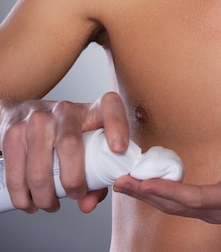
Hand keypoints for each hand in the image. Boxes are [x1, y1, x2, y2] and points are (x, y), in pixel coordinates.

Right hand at [0, 91, 128, 213]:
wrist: (24, 113)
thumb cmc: (66, 135)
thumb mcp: (88, 146)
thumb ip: (96, 176)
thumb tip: (88, 203)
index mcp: (92, 110)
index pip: (110, 106)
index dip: (117, 125)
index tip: (119, 149)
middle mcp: (65, 109)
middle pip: (70, 145)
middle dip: (73, 180)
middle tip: (76, 194)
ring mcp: (36, 119)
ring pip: (39, 167)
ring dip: (45, 196)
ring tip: (50, 203)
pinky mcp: (13, 132)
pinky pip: (16, 173)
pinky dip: (23, 196)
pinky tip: (30, 201)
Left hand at [113, 144, 220, 225]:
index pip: (196, 198)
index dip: (168, 192)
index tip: (144, 185)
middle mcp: (220, 209)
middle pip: (177, 206)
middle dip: (146, 195)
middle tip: (119, 181)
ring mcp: (215, 209)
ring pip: (175, 207)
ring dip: (148, 195)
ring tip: (123, 183)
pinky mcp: (212, 204)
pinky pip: (180, 202)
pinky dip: (160, 194)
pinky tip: (146, 185)